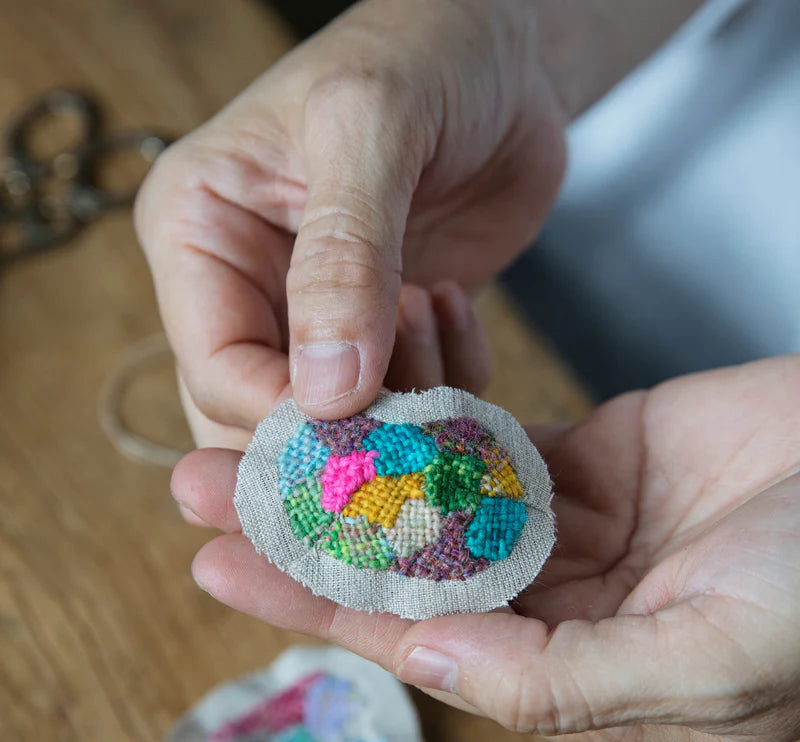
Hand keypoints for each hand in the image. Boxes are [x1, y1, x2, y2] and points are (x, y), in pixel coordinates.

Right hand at [135, 0, 565, 447]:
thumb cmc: (422, 55)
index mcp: (200, 235)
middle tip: (408, 400)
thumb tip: (326, 393)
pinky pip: (404, 406)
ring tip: (433, 302)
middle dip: (339, 429)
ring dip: (399, 404)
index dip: (285, 415)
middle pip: (258, 420)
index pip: (217, 371)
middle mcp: (244, 290)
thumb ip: (345, 258)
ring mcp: (314, 320)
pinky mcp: (382, 337)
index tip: (363, 414)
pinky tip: (456, 302)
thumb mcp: (371, 129)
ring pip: (333, 427)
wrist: (505, 57)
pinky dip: (445, 382)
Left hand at [171, 358, 799, 741]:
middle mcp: (560, 608)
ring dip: (355, 468)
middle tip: (203, 484)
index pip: (419, 640)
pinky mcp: (596, 460)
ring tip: (261, 431)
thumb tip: (428, 661)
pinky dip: (435, 419)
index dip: (318, 602)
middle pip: (408, 570)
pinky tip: (366, 399)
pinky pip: (496, 440)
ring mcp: (576, 531)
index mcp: (573, 675)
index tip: (222, 560)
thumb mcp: (710, 663)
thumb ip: (563, 679)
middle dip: (308, 529)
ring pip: (438, 502)